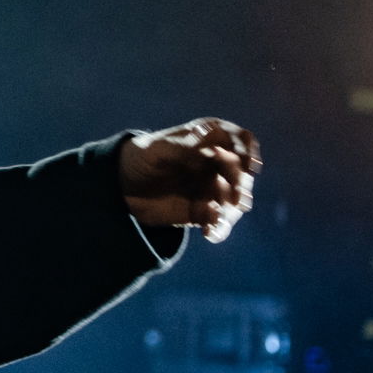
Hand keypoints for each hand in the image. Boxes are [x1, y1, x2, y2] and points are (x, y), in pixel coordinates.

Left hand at [118, 118, 259, 243]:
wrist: (123, 186)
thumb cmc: (142, 158)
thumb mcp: (157, 149)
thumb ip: (184, 145)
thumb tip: (210, 141)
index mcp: (210, 138)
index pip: (240, 140)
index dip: (248, 151)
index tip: (249, 166)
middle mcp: (219, 162)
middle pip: (242, 173)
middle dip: (240, 186)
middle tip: (234, 200)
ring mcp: (215, 186)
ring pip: (236, 199)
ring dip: (231, 210)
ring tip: (215, 219)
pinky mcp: (207, 210)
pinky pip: (220, 221)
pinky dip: (219, 228)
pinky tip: (209, 233)